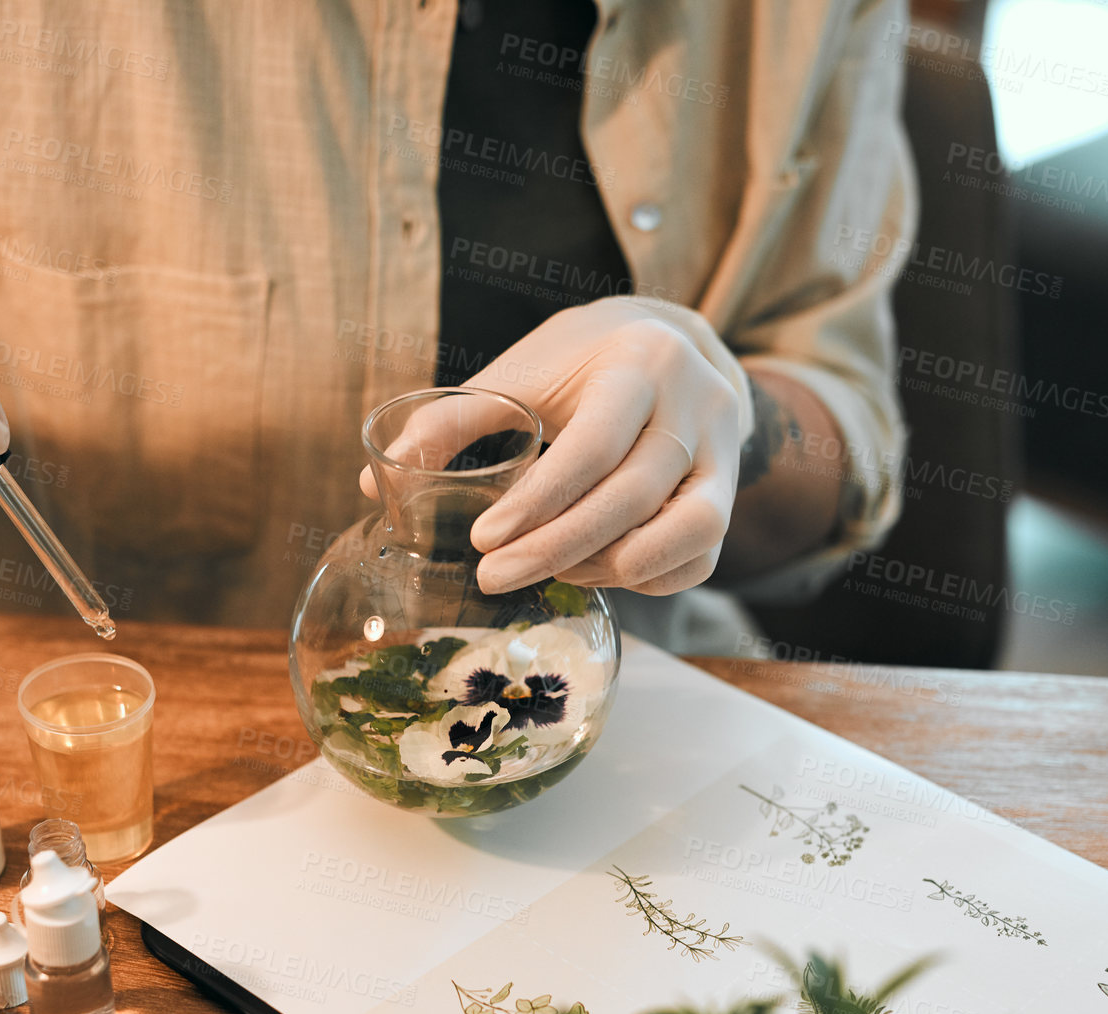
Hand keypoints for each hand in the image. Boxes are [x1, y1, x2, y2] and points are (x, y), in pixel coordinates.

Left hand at [361, 297, 750, 595]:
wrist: (669, 339)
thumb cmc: (579, 361)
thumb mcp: (518, 372)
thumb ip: (450, 421)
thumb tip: (376, 482)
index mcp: (638, 363)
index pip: (592, 445)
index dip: (538, 503)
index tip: (482, 540)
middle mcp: (695, 404)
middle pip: (634, 495)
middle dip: (558, 547)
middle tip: (493, 577)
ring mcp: (725, 450)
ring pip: (687, 530)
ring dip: (612, 566)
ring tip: (553, 573)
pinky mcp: (731, 491)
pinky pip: (704, 555)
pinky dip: (652, 580)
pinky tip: (595, 574)